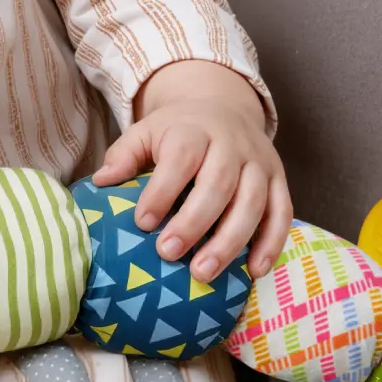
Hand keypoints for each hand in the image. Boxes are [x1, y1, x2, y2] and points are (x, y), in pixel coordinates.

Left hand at [91, 59, 292, 278]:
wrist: (223, 108)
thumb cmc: (177, 131)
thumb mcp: (146, 132)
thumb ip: (124, 155)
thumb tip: (100, 182)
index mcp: (194, 130)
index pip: (180, 159)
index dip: (162, 191)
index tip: (141, 223)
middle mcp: (231, 144)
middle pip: (218, 184)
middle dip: (194, 223)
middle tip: (168, 255)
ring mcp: (260, 163)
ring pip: (252, 203)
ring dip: (230, 241)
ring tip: (203, 273)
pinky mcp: (280, 181)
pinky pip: (281, 214)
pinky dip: (271, 244)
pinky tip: (253, 271)